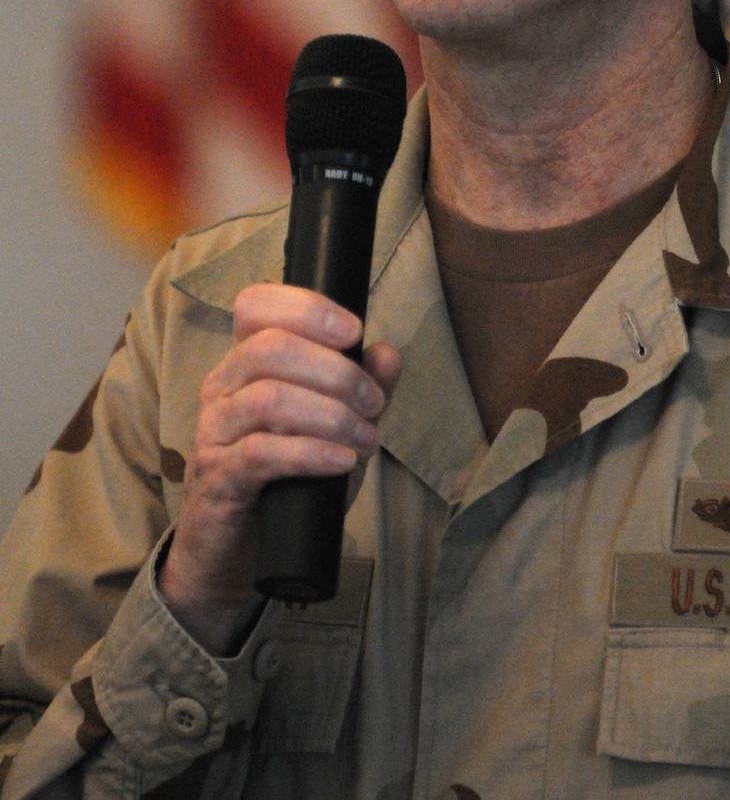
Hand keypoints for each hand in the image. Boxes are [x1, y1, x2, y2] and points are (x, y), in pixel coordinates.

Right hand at [157, 283, 400, 654]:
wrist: (239, 554)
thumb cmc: (289, 481)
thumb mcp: (336, 429)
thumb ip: (362, 389)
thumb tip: (387, 353)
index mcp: (246, 362)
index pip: (256, 305)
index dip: (306, 306)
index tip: (354, 330)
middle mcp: (223, 387)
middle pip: (270, 348)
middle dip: (336, 370)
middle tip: (374, 402)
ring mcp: (214, 432)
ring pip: (268, 398)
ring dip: (330, 415)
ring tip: (366, 438)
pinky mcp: (217, 478)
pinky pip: (260, 453)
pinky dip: (310, 453)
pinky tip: (342, 462)